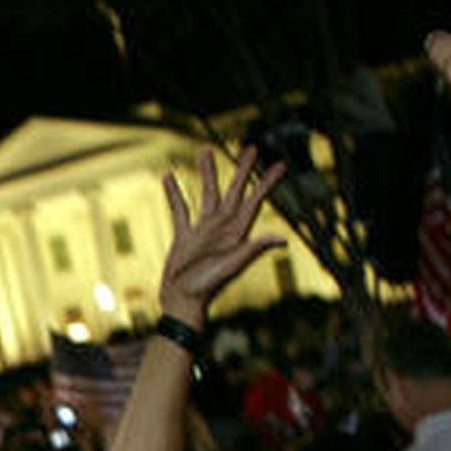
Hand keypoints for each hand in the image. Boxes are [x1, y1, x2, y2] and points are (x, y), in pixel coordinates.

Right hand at [159, 146, 286, 330]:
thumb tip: (282, 238)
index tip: (279, 165)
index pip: (254, 201)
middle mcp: (222, 229)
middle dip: (242, 170)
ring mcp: (204, 232)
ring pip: (207, 195)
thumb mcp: (232, 266)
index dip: (267, 183)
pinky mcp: (184, 237)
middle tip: (250, 147)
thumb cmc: (207, 288)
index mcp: (236, 233)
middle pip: (235, 191)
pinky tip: (168, 177)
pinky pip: (180, 210)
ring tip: (204, 151)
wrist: (181, 303)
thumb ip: (254, 248)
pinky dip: (174, 194)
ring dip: (207, 173)